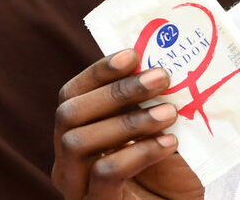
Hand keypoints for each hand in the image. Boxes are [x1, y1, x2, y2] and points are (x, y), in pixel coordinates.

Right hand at [52, 49, 203, 198]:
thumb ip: (155, 103)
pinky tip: (169, 142)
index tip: (133, 54)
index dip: (99, 71)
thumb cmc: (170, 174)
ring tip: (170, 112)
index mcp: (80, 134)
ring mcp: (77, 185)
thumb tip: (168, 63)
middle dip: (117, 91)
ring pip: (79, 142)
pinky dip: (139, 152)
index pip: (73, 94)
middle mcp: (69, 160)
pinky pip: (105, 172)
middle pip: (69, 114)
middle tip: (162, 77)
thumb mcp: (163, 132)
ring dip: (129, 121)